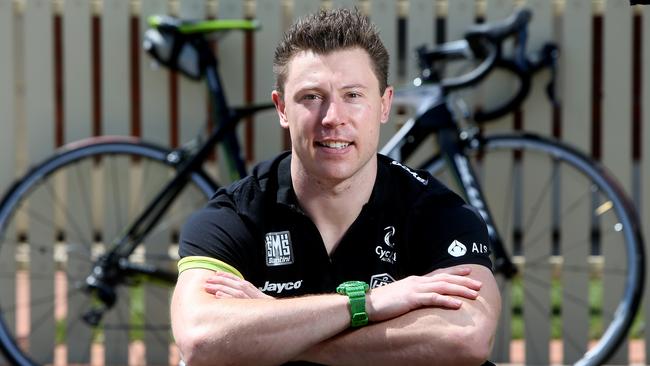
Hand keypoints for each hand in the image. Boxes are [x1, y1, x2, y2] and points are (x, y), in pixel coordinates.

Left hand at [203, 272, 273, 298]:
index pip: (235, 278)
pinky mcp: (246, 305)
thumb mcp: (254, 295)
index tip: (215, 273)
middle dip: (218, 280)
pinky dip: (226, 297)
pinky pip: (235, 300)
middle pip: (230, 283)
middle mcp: (247, 289)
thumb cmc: (262, 305)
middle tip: (207, 280)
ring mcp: (247, 297)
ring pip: (231, 290)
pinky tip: (218, 295)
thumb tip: (231, 292)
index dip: (225, 275)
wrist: (273, 312)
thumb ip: (244, 292)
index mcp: (248, 286)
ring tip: (208, 287)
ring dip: (219, 287)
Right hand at [366, 266, 481, 321]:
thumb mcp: (400, 296)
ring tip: (475, 294)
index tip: (469, 272)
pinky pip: (433, 299)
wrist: (366, 304)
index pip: (439, 274)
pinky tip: (458, 304)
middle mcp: (417, 281)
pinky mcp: (411, 299)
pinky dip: (447, 301)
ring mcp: (414, 289)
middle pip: (445, 279)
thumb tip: (420, 299)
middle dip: (464, 282)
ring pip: (443, 287)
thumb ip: (411, 295)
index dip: (455, 273)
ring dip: (460, 290)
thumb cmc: (381, 302)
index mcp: (415, 280)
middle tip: (479, 285)